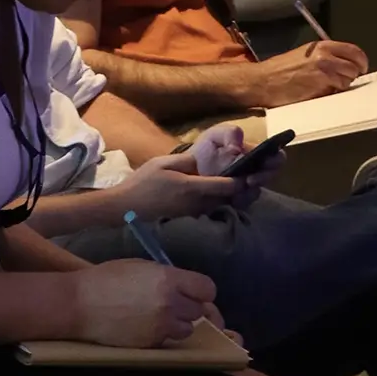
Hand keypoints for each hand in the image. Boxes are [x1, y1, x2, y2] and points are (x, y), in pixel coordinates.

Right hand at [71, 259, 217, 347]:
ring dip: (177, 325)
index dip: (201, 292)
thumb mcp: (139, 267)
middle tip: (170, 306)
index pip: (208, 289)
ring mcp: (161, 325)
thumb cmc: (105, 279)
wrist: (78, 304)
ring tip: (157, 319)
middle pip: (199, 311)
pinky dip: (159, 336)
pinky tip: (142, 327)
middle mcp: (170, 302)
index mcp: (168, 279)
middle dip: (187, 308)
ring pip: (187, 330)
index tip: (193, 294)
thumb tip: (185, 289)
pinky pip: (167, 340)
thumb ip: (167, 277)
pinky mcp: (151, 343)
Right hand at [118, 154, 241, 219]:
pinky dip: (216, 198)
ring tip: (231, 179)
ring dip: (228, 193)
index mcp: (194, 188)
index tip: (249, 169)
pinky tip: (212, 189)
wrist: (127, 206)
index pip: (228, 185)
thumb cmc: (143, 182)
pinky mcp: (189, 214)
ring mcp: (194, 211)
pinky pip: (210, 206)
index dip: (242, 178)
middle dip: (239, 187)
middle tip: (245, 172)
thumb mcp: (163, 163)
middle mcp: (198, 202)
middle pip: (229, 196)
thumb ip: (186, 161)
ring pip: (220, 202)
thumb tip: (202, 163)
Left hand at [189, 123, 284, 192]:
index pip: (276, 156)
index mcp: (255, 153)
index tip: (266, 162)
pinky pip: (244, 203)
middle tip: (250, 180)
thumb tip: (237, 145)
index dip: (276, 160)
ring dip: (250, 191)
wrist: (186, 168)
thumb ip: (229, 133)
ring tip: (238, 191)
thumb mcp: (215, 135)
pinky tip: (231, 199)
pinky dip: (240, 201)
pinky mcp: (237, 199)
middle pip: (271, 175)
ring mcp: (247, 187)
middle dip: (263, 178)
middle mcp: (255, 171)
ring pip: (257, 191)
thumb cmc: (205, 149)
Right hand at [257, 41, 367, 105]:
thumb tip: (343, 64)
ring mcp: (325, 70)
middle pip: (355, 66)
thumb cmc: (279, 71)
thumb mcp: (304, 55)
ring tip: (325, 86)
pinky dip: (333, 92)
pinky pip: (338, 89)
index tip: (360, 68)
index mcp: (322, 46)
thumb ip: (325, 56)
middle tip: (340, 80)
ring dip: (341, 85)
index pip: (354, 50)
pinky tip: (319, 92)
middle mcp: (326, 55)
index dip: (361, 61)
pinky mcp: (322, 84)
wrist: (263, 81)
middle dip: (351, 75)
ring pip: (348, 79)